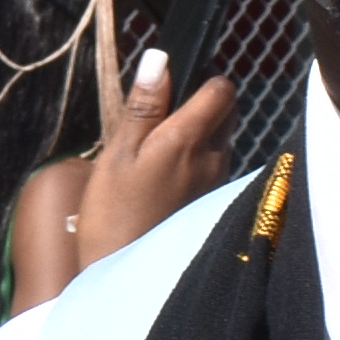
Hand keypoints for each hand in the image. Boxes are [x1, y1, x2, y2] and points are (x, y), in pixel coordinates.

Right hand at [66, 46, 242, 272]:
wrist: (125, 280)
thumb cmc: (112, 215)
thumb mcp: (117, 155)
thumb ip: (143, 107)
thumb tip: (160, 59)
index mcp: (188, 141)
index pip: (222, 89)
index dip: (202, 80)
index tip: (172, 90)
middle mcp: (213, 159)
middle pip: (227, 112)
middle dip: (203, 105)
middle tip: (159, 122)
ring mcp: (217, 183)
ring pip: (221, 139)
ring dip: (199, 134)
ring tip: (156, 153)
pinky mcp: (212, 203)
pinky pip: (213, 166)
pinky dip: (196, 161)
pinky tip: (164, 179)